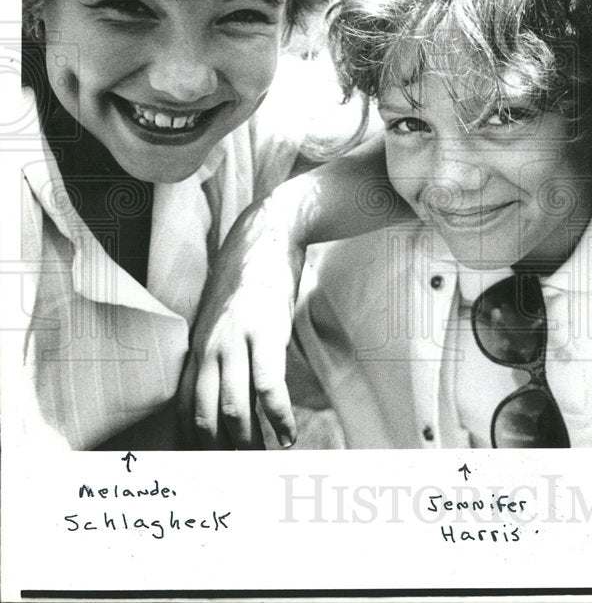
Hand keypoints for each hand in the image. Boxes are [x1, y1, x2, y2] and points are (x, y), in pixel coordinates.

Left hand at [177, 196, 302, 448]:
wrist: (264, 237)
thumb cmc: (247, 279)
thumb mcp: (220, 317)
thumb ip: (217, 351)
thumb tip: (228, 390)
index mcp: (196, 347)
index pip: (184, 408)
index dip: (194, 443)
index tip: (208, 467)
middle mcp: (208, 348)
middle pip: (204, 415)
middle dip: (220, 451)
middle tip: (238, 474)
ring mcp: (235, 341)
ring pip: (233, 407)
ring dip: (249, 441)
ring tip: (264, 460)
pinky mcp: (265, 333)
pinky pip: (269, 387)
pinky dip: (279, 418)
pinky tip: (289, 434)